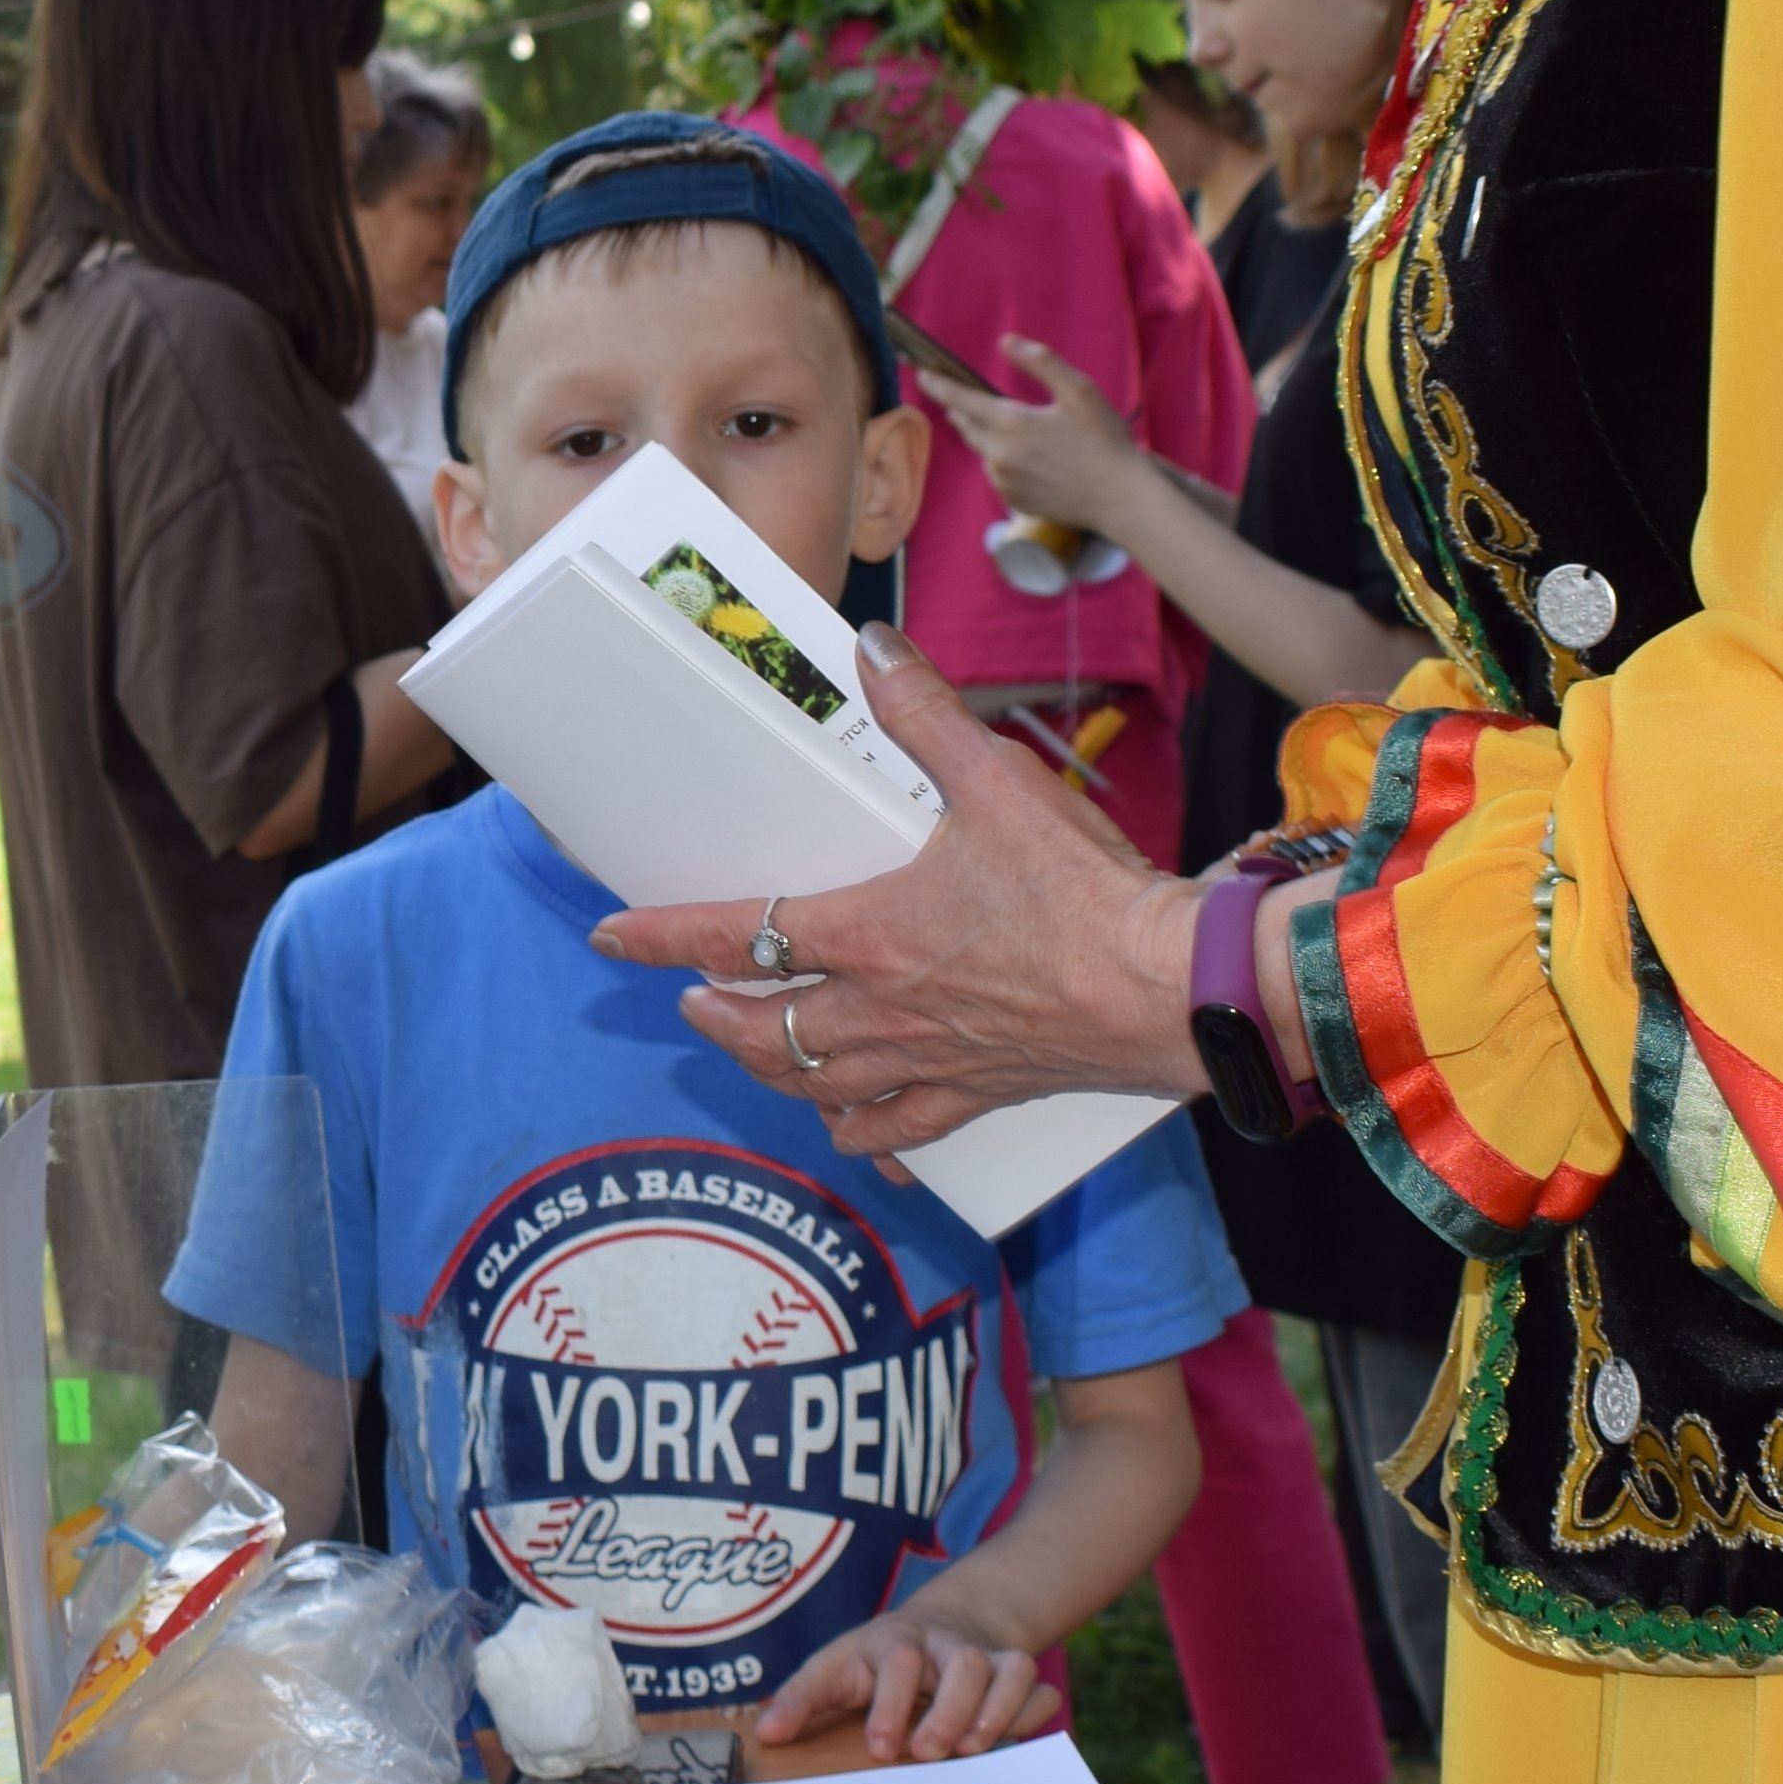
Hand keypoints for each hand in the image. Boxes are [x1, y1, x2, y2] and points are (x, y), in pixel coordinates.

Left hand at [594, 634, 1200, 1146]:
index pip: (736, 932)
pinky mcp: (982, 1094)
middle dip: (714, 1013)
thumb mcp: (997, 781)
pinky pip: (903, 1130)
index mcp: (869, 932)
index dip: (662, 936)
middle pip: (764, 1027)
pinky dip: (867, 1135)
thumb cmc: (1084, 891)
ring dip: (768, 1068)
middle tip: (689, 998)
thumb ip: (926, 714)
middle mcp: (882, 1009)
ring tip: (747, 1049)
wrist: (1172, 990)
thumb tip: (874, 645)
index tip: (610, 937)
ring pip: (817, 1084)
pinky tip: (854, 1137)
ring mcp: (928, 1060)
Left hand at [746, 1612, 1065, 1773]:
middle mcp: (944, 1645)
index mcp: (894, 1642)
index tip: (883, 1748)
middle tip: (930, 1754)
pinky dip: (1032, 1710)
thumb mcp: (834, 1668)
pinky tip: (1016, 1742)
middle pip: (962, 1662)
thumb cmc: (876, 1661)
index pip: (898, 1661)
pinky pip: (1036, 1684)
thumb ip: (801, 1699)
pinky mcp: (1015, 1672)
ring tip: (974, 1752)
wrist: (941, 1625)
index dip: (892, 1705)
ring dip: (997, 1710)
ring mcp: (986, 1656)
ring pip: (1010, 1667)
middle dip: (951, 1710)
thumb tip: (767, 1735)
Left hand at [913, 335, 1154, 541]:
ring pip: (985, 451)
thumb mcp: (1079, 391)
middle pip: (968, 426)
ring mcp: (1005, 482)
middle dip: (964, 409)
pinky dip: (1007, 461)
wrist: (1121, 499)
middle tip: (968, 398)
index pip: (960, 400)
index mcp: (1012, 424)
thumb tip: (1006, 341)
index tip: (921, 372)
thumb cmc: (1105, 440)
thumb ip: (1040, 362)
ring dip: (991, 437)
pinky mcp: (1015, 501)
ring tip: (1021, 429)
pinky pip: (1000, 474)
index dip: (938, 385)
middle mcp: (1000, 455)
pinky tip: (1036, 458)